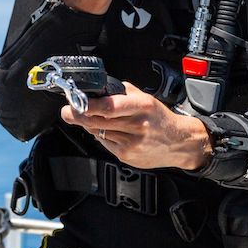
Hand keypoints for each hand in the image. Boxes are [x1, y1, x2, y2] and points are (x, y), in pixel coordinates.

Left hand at [60, 81, 211, 170]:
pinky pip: (105, 143)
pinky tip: (109, 130)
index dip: (89, 105)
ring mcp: (132, 143)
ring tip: (91, 118)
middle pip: (98, 121)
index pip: (110, 106)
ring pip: (99, 132)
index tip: (75, 102)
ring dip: (90, 124)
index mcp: (142, 106)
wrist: (179, 142)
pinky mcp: (127, 156)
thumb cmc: (159, 118)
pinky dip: (102, 135)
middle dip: (79, 115)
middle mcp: (137, 125)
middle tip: (68, 111)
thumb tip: (97, 91)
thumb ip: (121, 92)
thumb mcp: (145, 97)